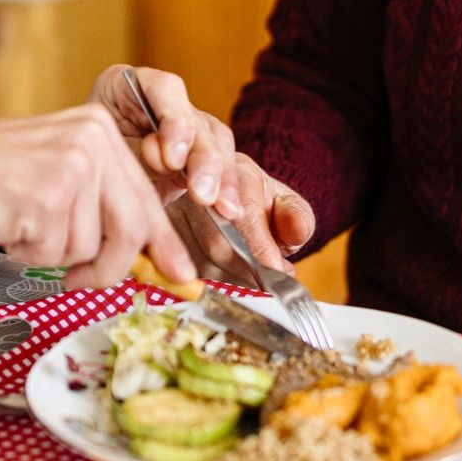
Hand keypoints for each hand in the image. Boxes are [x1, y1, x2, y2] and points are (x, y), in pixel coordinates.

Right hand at [0, 110, 194, 289]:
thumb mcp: (57, 172)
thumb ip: (102, 203)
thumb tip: (150, 258)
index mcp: (100, 129)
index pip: (146, 197)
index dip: (163, 244)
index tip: (184, 275)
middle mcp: (93, 140)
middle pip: (131, 229)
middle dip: (110, 267)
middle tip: (79, 281)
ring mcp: (71, 167)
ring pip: (91, 247)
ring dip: (53, 253)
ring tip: (21, 221)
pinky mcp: (47, 197)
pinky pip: (55, 254)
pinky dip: (29, 254)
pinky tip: (7, 224)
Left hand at [89, 65, 241, 218]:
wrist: (81, 186)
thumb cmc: (83, 165)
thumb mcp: (102, 156)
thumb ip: (135, 154)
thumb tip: (171, 162)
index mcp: (130, 85)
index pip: (165, 90)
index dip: (176, 122)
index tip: (174, 159)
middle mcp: (165, 102)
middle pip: (197, 120)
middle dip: (204, 159)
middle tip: (204, 193)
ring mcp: (186, 127)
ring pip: (216, 143)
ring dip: (222, 178)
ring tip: (225, 208)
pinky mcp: (197, 156)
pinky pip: (220, 168)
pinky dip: (225, 192)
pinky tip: (230, 212)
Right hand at [168, 153, 316, 282]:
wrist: (234, 204)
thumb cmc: (264, 208)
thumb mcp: (289, 207)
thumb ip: (297, 217)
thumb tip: (296, 231)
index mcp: (237, 174)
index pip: (244, 215)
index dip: (261, 248)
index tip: (277, 271)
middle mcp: (200, 191)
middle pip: (217, 244)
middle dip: (248, 273)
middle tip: (270, 285)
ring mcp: (175, 214)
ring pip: (199, 264)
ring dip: (232, 283)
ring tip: (254, 284)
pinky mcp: (164, 238)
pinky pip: (184, 273)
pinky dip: (211, 286)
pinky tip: (231, 285)